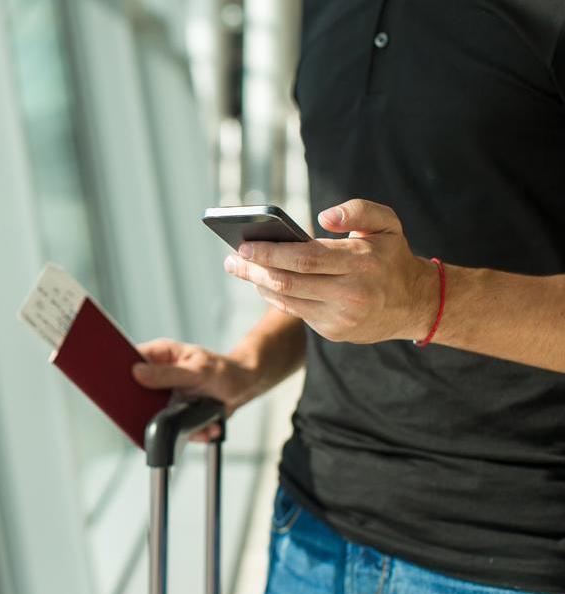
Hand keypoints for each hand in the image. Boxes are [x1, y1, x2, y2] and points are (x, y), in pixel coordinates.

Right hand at [131, 338, 262, 440]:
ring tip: (200, 420)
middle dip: (147, 409)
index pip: (129, 360)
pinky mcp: (174, 413)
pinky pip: (171, 428)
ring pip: (152, 415)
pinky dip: (191, 432)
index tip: (118, 387)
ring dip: (175, 424)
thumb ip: (167, 374)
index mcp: (160, 355)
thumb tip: (137, 373)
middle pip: (135, 392)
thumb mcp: (197, 371)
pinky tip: (208, 426)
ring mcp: (164, 395)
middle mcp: (158, 374)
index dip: (120, 373)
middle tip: (164, 413)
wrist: (244, 388)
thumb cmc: (224, 371)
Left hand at [224, 199, 437, 343]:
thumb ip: (358, 210)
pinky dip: (275, 297)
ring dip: (258, 284)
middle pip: (288, 281)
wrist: (415, 303)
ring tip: (240, 268)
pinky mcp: (333, 332)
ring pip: (287, 300)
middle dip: (254, 270)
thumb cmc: (391, 255)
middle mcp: (350, 293)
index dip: (270, 253)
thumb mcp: (387, 222)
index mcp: (361, 263)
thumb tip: (324, 217)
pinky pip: (296, 312)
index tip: (244, 245)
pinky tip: (262, 283)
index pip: (304, 258)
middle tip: (231, 259)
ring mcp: (340, 317)